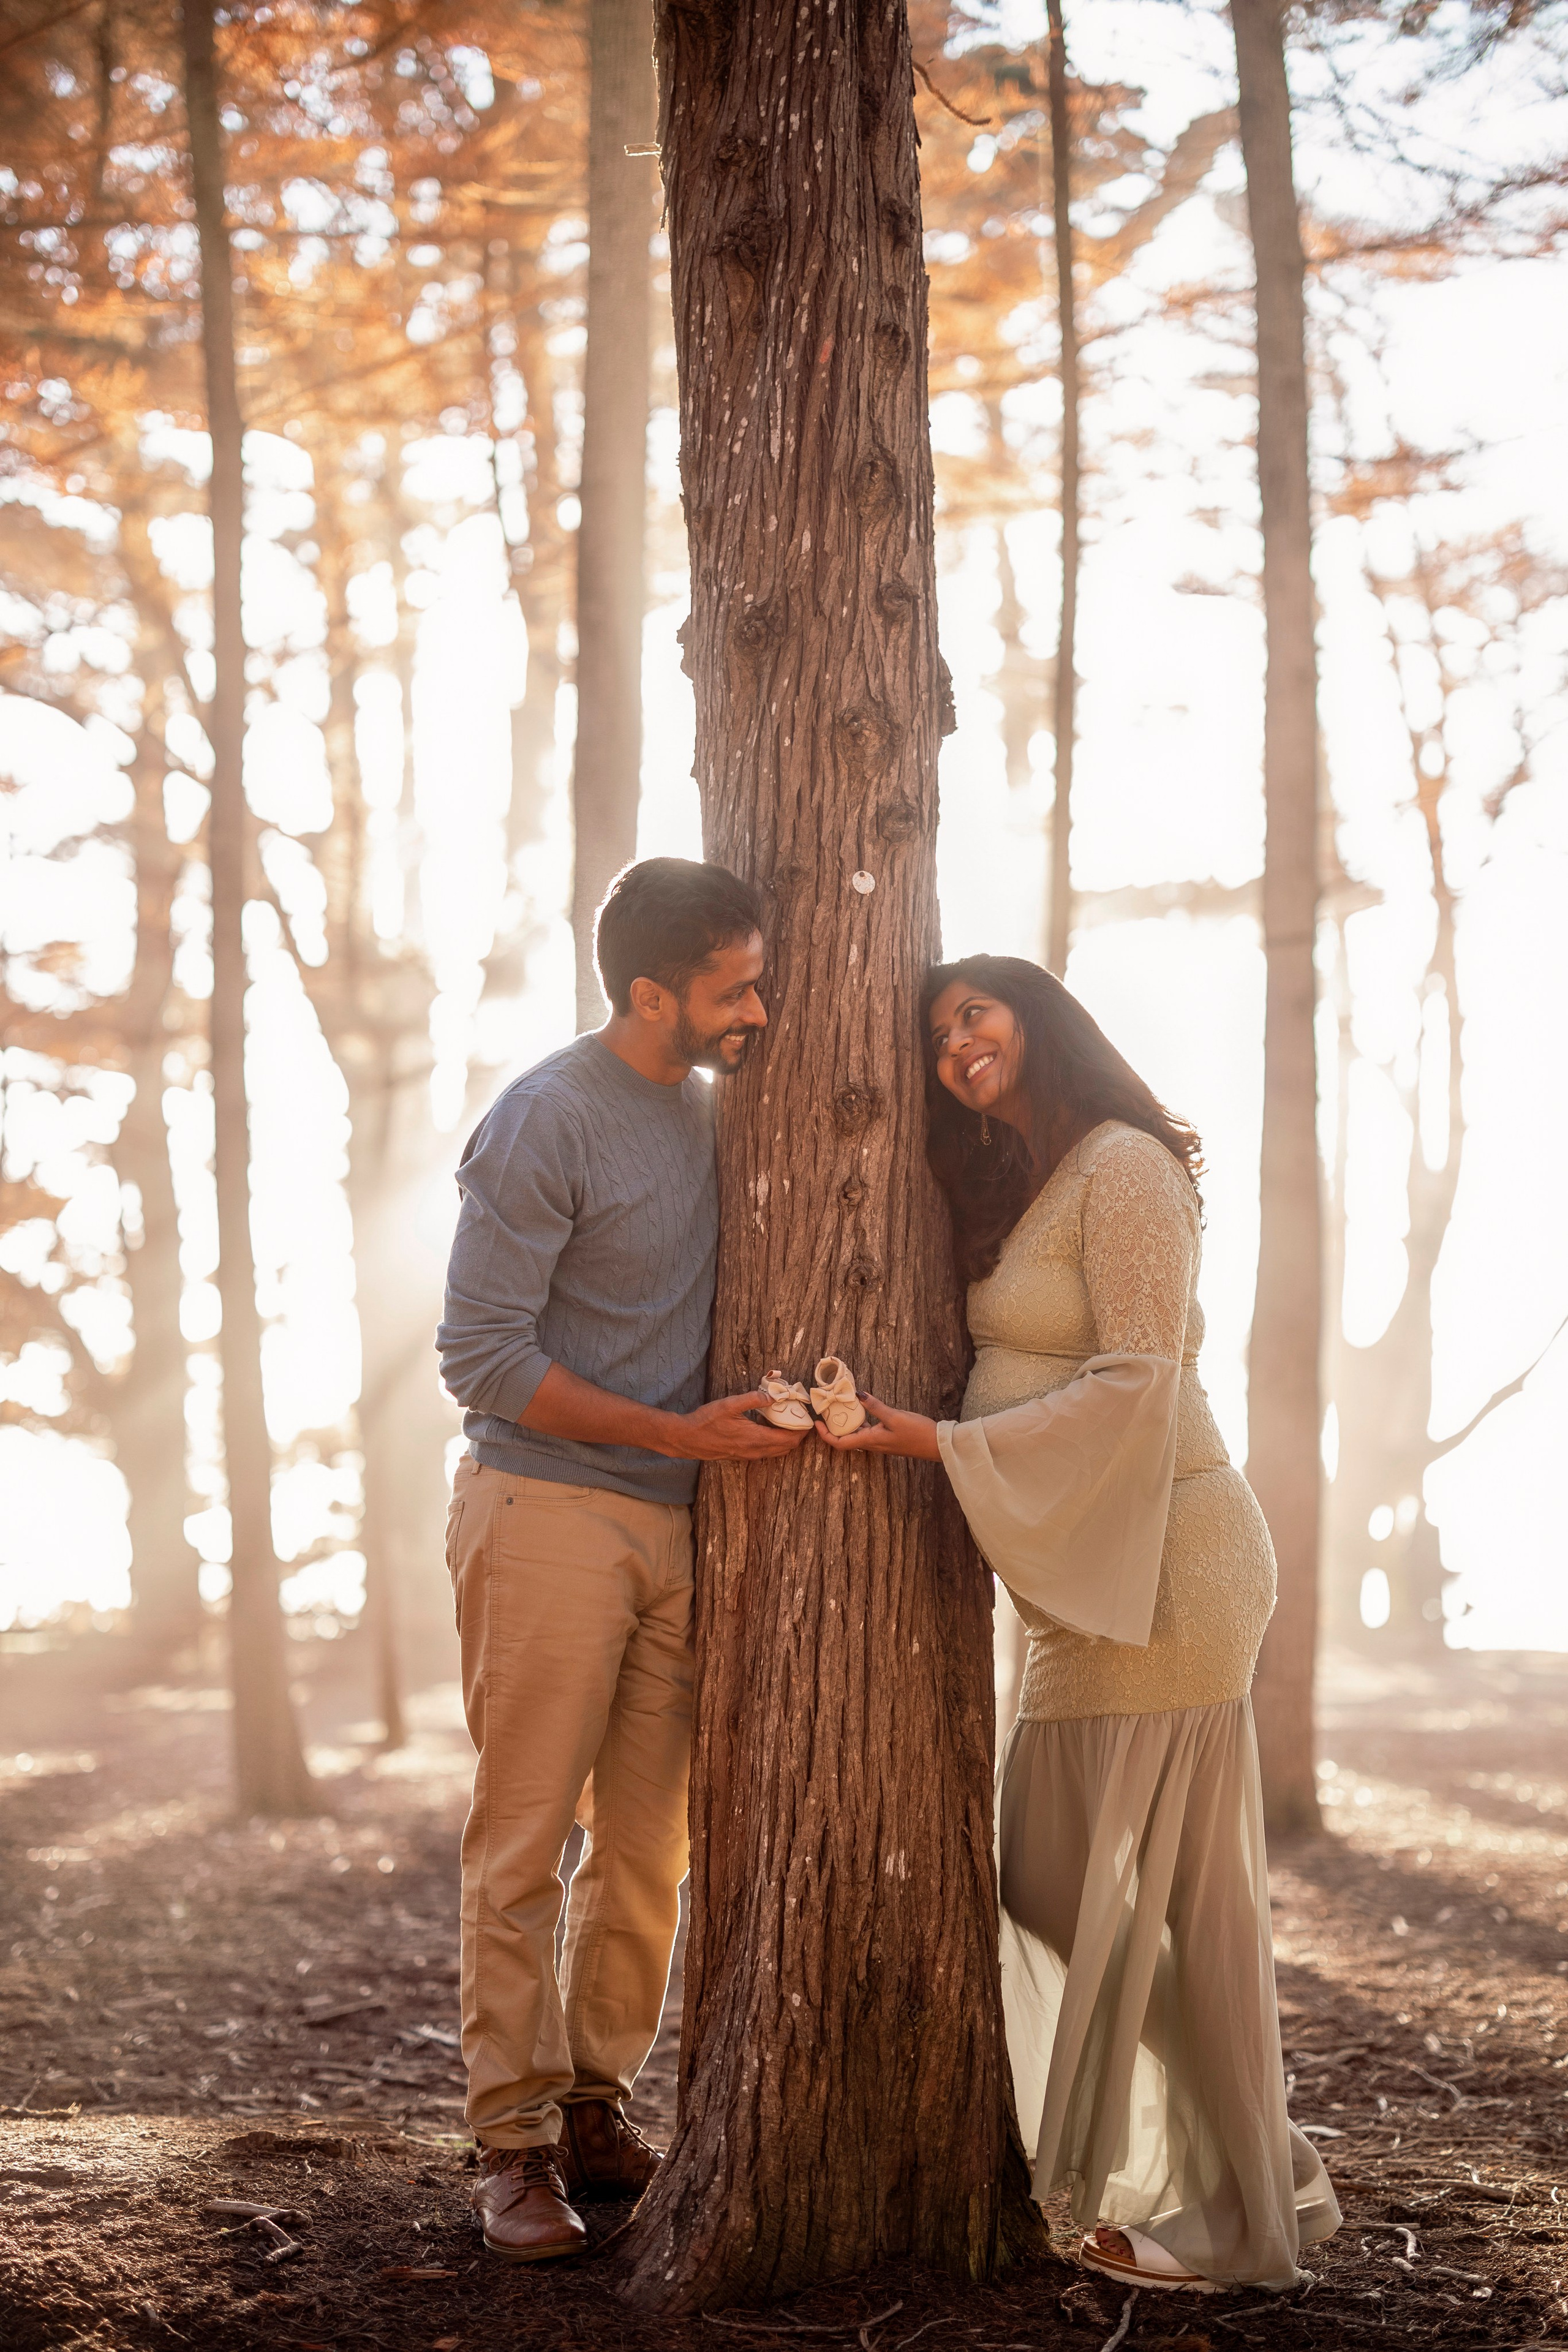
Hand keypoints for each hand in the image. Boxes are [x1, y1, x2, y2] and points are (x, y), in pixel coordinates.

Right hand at [675, 1389, 811, 1461]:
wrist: (687, 1439)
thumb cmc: (706, 1421)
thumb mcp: (730, 1405)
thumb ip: (753, 1399)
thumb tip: (774, 1394)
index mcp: (756, 1438)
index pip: (789, 1439)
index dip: (802, 1431)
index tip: (807, 1419)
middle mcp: (755, 1451)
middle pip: (786, 1448)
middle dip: (797, 1435)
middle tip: (799, 1419)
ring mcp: (748, 1456)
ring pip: (776, 1452)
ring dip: (785, 1440)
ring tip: (786, 1422)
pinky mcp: (741, 1456)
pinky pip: (765, 1452)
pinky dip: (773, 1442)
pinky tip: (767, 1428)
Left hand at [814, 1392, 940, 1461]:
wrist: (937, 1445)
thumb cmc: (917, 1432)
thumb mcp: (895, 1416)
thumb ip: (875, 1406)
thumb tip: (857, 1395)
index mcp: (871, 1441)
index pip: (840, 1443)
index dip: (825, 1435)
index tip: (817, 1423)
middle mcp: (873, 1445)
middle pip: (846, 1440)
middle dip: (834, 1428)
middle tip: (827, 1411)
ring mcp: (881, 1443)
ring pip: (857, 1436)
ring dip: (847, 1425)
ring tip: (842, 1409)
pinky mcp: (888, 1440)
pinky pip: (868, 1433)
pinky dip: (862, 1423)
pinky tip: (864, 1411)